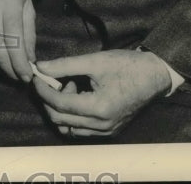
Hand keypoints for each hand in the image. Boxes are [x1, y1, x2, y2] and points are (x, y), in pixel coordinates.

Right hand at [0, 0, 35, 81]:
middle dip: (11, 68)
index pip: (15, 41)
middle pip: (0, 49)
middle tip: (19, 76)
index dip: (20, 62)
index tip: (27, 75)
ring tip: (9, 65)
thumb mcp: (27, 6)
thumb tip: (29, 60)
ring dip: (0, 63)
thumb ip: (29, 34)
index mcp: (10, 2)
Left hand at [32, 49, 171, 137]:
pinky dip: (73, 115)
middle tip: (49, 80)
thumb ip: (65, 65)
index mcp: (99, 107)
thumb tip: (40, 67)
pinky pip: (82, 130)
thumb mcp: (95, 61)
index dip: (43, 90)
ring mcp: (106, 130)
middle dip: (48, 99)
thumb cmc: (127, 65)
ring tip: (69, 87)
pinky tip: (79, 95)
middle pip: (60, 119)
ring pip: (69, 128)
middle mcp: (102, 125)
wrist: (154, 75)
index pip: (59, 104)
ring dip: (61, 109)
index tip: (36, 76)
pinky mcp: (110, 130)